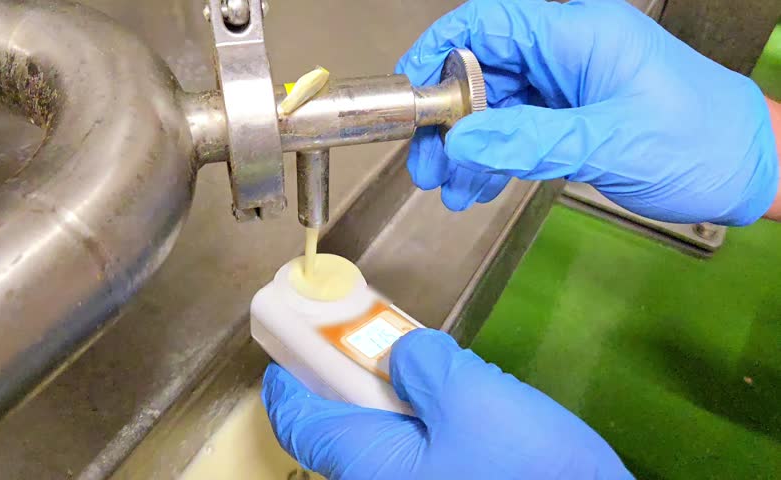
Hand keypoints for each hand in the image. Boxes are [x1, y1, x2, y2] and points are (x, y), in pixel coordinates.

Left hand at [262, 329, 631, 479]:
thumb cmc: (524, 463)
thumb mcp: (470, 394)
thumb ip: (421, 361)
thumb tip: (399, 352)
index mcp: (371, 465)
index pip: (301, 424)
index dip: (285, 384)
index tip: (286, 347)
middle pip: (336, 426)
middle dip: (339, 377)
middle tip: (355, 335)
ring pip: (376, 433)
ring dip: (380, 391)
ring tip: (406, 355)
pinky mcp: (445, 478)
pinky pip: (410, 443)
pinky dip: (413, 411)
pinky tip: (445, 391)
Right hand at [397, 0, 778, 225]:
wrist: (750, 171)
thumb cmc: (700, 141)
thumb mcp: (608, 141)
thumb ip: (529, 141)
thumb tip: (459, 142)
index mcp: (577, 34)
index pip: (489, 23)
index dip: (439, 50)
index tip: (408, 91)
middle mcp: (566, 55)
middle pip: (482, 72)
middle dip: (447, 120)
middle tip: (426, 164)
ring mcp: (567, 88)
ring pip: (495, 110)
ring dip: (467, 149)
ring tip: (449, 189)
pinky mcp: (571, 120)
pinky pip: (517, 134)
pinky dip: (494, 161)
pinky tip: (477, 189)